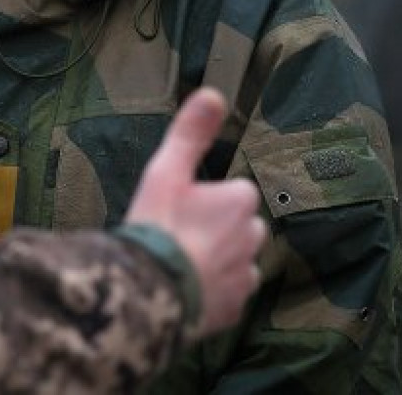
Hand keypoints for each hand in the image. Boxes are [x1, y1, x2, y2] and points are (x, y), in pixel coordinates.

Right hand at [124, 88, 266, 340]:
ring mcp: (244, 276)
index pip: (233, 192)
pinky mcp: (235, 309)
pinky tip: (186, 289)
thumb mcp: (167, 170)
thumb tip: (213, 92)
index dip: (205, 199)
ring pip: (235, 260)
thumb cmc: (158, 225)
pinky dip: (213, 290)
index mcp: (239, 200)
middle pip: (237, 226)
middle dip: (215, 229)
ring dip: (216, 260)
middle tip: (177, 234)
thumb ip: (191, 132)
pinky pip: (228, 294)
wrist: (149, 290)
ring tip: (180, 262)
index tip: (179, 207)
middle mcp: (252, 237)